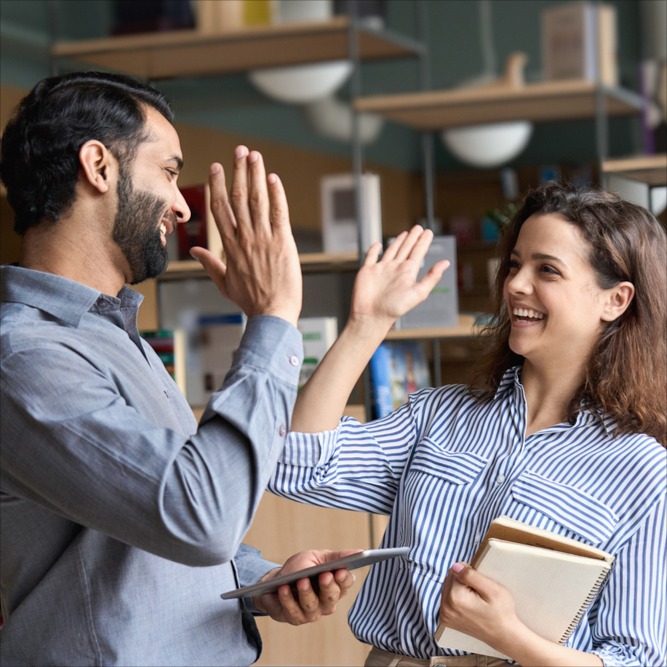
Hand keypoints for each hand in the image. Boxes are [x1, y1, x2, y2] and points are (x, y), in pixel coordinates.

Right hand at [190, 146, 301, 325]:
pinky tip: (273, 178)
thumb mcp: (225, 283)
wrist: (272, 314)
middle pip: (237, 198)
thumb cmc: (251, 301)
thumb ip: (210, 264)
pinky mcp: (283, 242)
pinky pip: (279, 213)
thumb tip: (196, 251)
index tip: (217, 167)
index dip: (217, 185)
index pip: (220, 209)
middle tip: (239, 150)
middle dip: (238, 171)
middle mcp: (244, 238)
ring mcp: (264, 239)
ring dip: (255, 175)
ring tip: (254, 155)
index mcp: (230, 247)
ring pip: (257, 200)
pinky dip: (276, 194)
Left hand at [253, 549, 357, 624]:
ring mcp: (312, 612)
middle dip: (328, 586)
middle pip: (332, 596)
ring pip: (312, 605)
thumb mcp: (317, 557)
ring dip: (307, 593)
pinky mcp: (296, 618)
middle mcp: (327, 602)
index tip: (340, 570)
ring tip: (302, 580)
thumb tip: (360, 551)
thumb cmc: (300, 568)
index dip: (344, 578)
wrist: (275, 582)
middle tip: (325, 575)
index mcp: (336, 585)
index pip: (345, 583)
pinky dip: (288, 599)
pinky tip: (284, 588)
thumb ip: (336, 557)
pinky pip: (293, 611)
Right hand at [348, 225, 449, 336]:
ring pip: (391, 251)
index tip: (428, 232)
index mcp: (407, 273)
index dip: (423, 242)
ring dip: (398, 242)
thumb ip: (431, 277)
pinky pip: (371, 257)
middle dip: (413, 238)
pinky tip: (377, 245)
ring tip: (405, 233)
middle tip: (419, 228)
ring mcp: (381, 269)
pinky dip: (374, 250)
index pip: (418, 253)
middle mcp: (395, 269)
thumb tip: (446, 263)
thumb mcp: (418, 292)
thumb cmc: (394, 308)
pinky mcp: (367, 271)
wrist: (371, 316)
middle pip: (406, 249)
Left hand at [440, 562, 517, 652]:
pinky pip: (447, 598)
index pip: (455, 570)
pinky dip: (456, 598)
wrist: (503, 635)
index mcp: (455, 598)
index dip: (469, 574)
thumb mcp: (493, 589)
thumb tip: (455, 566)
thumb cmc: (501, 612)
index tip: (480, 586)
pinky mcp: (445, 619)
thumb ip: (471, 575)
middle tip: (479, 594)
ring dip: (459, 589)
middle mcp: (446, 607)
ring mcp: (444, 615)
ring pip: (448, 587)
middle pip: (449, 578)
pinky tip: (468, 605)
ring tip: (474, 600)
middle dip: (463, 581)